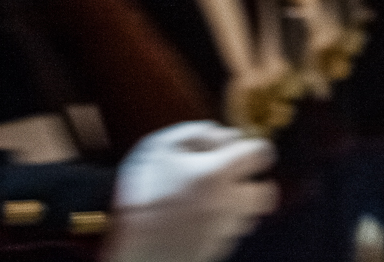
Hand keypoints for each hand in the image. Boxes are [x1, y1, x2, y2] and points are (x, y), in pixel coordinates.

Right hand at [107, 122, 276, 261]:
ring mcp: (221, 231)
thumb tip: (224, 136)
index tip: (243, 149)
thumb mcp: (160, 146)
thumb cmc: (139, 190)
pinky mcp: (212, 251)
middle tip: (233, 176)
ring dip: (236, 203)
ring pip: (247, 215)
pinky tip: (194, 217)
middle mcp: (228, 204)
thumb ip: (198, 133)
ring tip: (209, 197)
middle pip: (266, 192)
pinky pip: (227, 232)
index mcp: (218, 174)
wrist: (118, 241)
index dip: (254, 147)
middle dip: (253, 181)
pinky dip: (219, 222)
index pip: (260, 153)